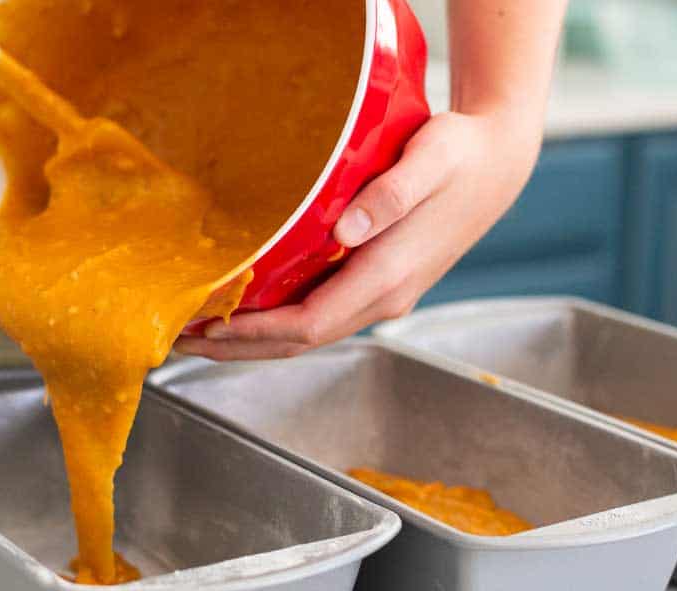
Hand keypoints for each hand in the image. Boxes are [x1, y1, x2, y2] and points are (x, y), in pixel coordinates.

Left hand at [174, 109, 541, 359]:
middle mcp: (384, 298)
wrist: (496, 165)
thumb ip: (391, 196)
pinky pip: (316, 319)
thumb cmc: (461, 156)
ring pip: (305, 336)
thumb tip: (345, 231)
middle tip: (181, 341)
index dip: (255, 331)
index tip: (209, 327)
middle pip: (299, 343)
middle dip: (237, 348)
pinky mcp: (376, 287)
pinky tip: (245, 314)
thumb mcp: (432, 160)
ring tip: (200, 334)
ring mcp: (381, 298)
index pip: (309, 323)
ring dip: (251, 341)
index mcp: (389, 276)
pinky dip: (274, 325)